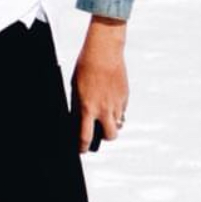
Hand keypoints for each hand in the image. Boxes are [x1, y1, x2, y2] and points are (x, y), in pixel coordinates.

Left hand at [72, 15, 128, 151]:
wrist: (103, 52)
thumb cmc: (86, 67)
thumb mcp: (75, 88)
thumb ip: (79, 106)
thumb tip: (80, 120)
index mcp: (87, 107)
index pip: (85, 136)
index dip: (82, 146)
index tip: (81, 149)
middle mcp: (104, 109)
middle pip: (109, 136)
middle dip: (104, 138)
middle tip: (98, 133)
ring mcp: (116, 104)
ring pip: (117, 125)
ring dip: (112, 124)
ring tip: (104, 115)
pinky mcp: (125, 97)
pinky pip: (122, 111)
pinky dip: (117, 111)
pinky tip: (111, 101)